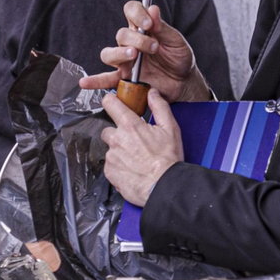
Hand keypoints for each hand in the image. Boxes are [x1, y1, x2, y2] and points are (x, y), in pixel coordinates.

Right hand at [78, 2, 211, 101]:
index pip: (131, 11)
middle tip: (153, 47)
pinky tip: (85, 83)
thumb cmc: (179, 59)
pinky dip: (94, 81)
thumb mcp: (176, 41)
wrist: (183, 83)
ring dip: (119, 54)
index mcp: (143, 29)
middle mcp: (131, 43)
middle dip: (137, 39)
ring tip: (133, 56)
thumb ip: (163, 27)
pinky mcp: (125, 79)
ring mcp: (126, 61)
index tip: (148, 23)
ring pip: (109, 53)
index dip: (137, 14)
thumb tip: (153, 9)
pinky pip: (106, 80)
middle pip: (121, 35)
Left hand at [98, 89, 182, 206]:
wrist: (164, 186)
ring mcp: (111, 156)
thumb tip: (152, 93)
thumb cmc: (168, 160)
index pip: (110, 104)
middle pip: (108, 130)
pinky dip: (118, 166)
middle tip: (133, 142)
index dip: (110, 102)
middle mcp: (117, 139)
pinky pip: (110, 165)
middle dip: (118, 134)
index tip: (112, 104)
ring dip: (119, 152)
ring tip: (135, 159)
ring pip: (110, 149)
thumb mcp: (170, 129)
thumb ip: (159, 107)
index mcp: (130, 126)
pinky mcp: (109, 172)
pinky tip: (131, 169)